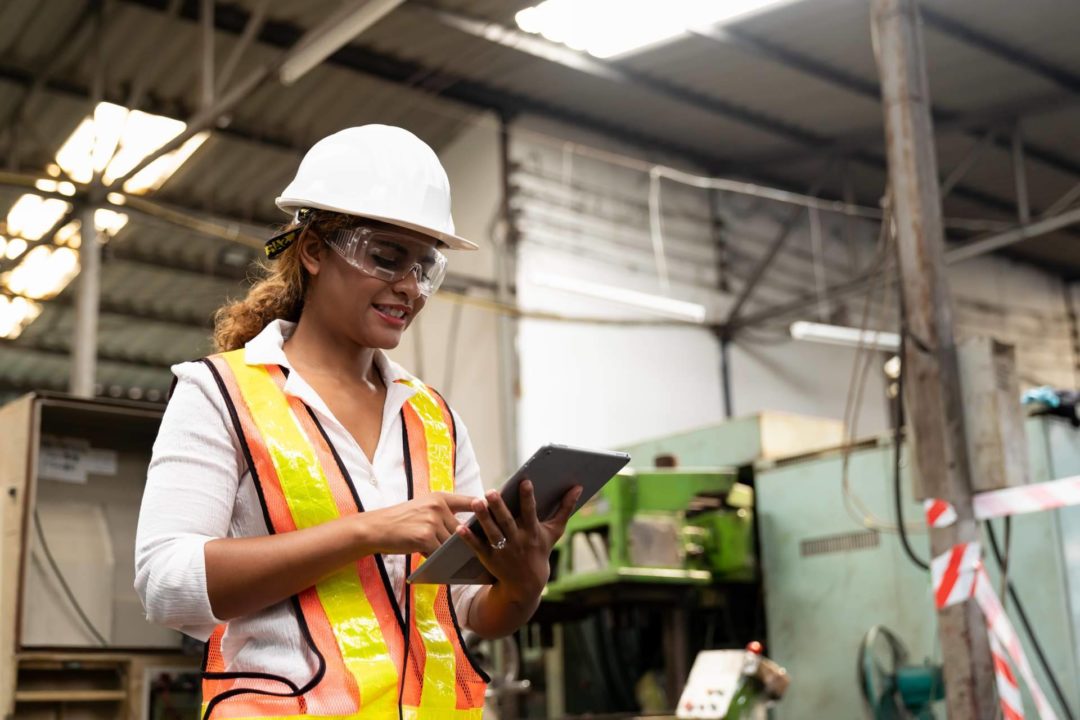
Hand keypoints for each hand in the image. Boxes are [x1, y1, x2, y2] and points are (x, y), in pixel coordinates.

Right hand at [358, 493, 475, 555]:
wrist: (377, 527)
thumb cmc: (401, 520)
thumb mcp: (423, 507)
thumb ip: (443, 513)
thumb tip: (465, 527)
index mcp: (440, 497)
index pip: (470, 501)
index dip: (484, 508)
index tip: (496, 515)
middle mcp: (438, 507)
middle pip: (462, 529)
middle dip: (463, 541)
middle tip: (471, 548)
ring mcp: (432, 522)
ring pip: (451, 543)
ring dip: (449, 551)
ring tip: (447, 554)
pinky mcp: (425, 537)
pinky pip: (440, 552)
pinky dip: (438, 558)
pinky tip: (433, 559)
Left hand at [457, 480, 582, 604]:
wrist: (527, 584)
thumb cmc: (540, 551)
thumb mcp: (554, 531)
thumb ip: (565, 508)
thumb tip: (578, 487)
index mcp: (533, 532)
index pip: (531, 512)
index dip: (528, 497)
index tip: (525, 481)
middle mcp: (518, 541)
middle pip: (507, 522)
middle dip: (499, 507)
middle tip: (490, 491)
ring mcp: (503, 551)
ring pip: (492, 532)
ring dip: (483, 518)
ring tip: (475, 502)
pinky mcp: (489, 558)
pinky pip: (478, 547)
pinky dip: (469, 538)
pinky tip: (460, 527)